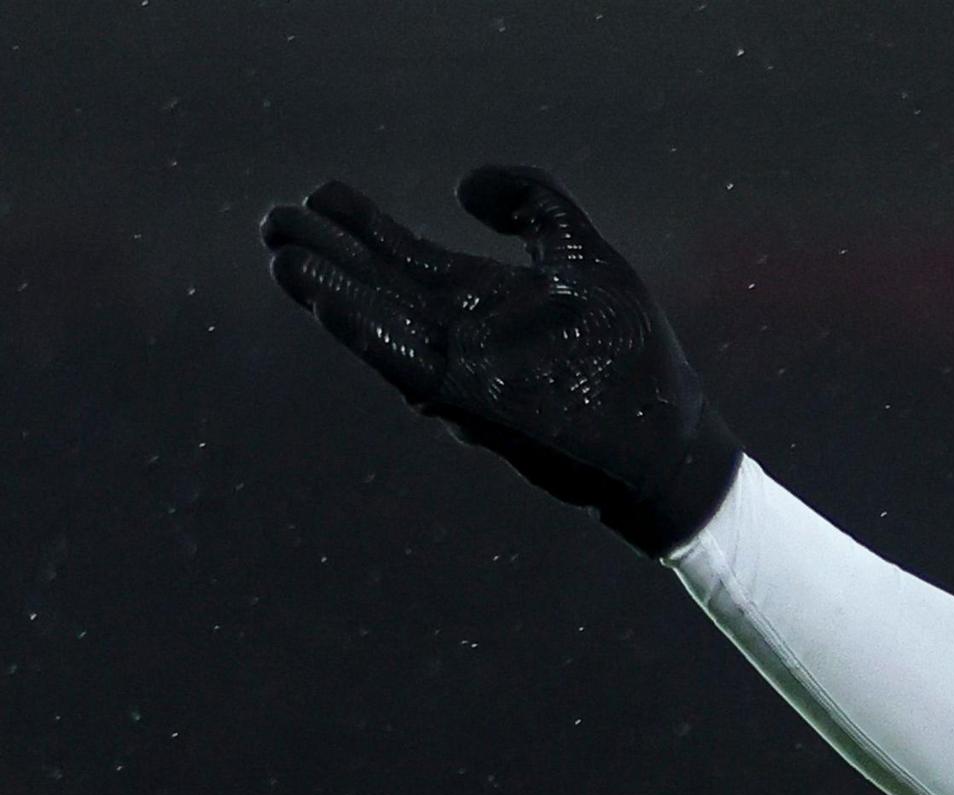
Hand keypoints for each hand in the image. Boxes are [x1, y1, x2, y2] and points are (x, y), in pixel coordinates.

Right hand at [259, 167, 739, 553]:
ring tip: (283, 260)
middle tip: (273, 222)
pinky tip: (328, 307)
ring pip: (381, 325)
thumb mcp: (584, 255)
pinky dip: (368, 336)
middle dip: (328, 256)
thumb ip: (535, 204)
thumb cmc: (632, 352)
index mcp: (483, 299)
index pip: (406, 257)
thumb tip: (463, 186)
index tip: (318, 193)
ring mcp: (465, 369)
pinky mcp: (476, 403)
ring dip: (330, 295)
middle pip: (379, 287)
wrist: (670, 438)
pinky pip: (409, 366)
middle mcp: (463, 334)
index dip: (361, 225)